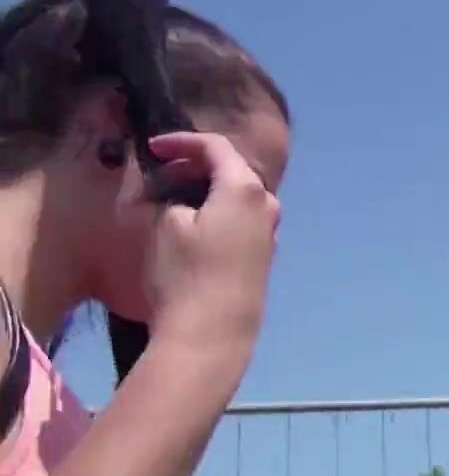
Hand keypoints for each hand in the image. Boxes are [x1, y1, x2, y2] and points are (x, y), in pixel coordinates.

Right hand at [142, 132, 280, 357]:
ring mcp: (271, 234)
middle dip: (195, 166)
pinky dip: (218, 213)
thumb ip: (172, 198)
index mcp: (245, 188)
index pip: (216, 147)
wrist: (211, 334)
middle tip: (161, 172)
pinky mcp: (264, 259)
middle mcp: (268, 205)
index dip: (182, 141)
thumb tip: (177, 197)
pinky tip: (195, 226)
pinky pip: (242, 221)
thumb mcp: (166, 225)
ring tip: (174, 198)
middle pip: (233, 170)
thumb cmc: (185, 273)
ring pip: (239, 197)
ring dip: (208, 191)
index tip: (152, 148)